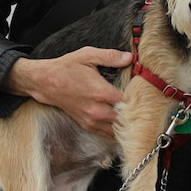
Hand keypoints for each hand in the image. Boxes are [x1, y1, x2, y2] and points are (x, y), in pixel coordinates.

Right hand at [3, 47, 132, 139]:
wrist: (46, 82)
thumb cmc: (67, 68)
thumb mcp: (88, 55)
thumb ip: (110, 56)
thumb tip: (129, 57)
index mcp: (100, 92)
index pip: (128, 102)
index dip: (138, 98)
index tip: (144, 92)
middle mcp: (97, 110)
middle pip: (125, 120)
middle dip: (135, 114)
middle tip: (144, 107)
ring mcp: (91, 120)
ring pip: (117, 131)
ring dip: (126, 125)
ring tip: (135, 117)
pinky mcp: (86, 125)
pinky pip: (106, 135)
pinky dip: (116, 132)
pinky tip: (122, 125)